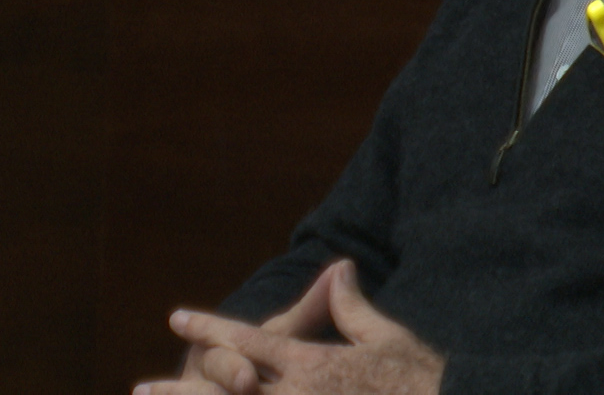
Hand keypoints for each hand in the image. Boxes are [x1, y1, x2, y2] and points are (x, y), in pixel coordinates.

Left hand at [138, 259, 443, 394]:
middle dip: (182, 389)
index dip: (211, 328)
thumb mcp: (385, 337)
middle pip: (227, 388)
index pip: (251, 339)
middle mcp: (298, 393)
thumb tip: (338, 266)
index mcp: (314, 361)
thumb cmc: (416, 376)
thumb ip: (350, 306)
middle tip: (142, 389)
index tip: (178, 319)